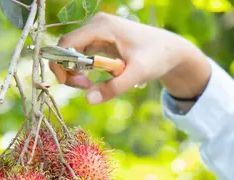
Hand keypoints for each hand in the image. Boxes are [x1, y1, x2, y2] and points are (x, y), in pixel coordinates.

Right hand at [49, 12, 211, 103]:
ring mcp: (97, 31)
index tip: (74, 84)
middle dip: (68, 70)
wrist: (171, 51)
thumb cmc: (157, 58)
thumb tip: (89, 100)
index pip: (67, 43)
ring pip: (72, 53)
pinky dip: (84, 69)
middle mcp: (96, 25)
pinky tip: (95, 80)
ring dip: (76, 72)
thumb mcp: (137, 74)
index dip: (62, 65)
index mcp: (102, 26)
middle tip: (84, 88)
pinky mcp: (100, 40)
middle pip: (66, 48)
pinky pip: (82, 55)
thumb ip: (114, 88)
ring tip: (90, 86)